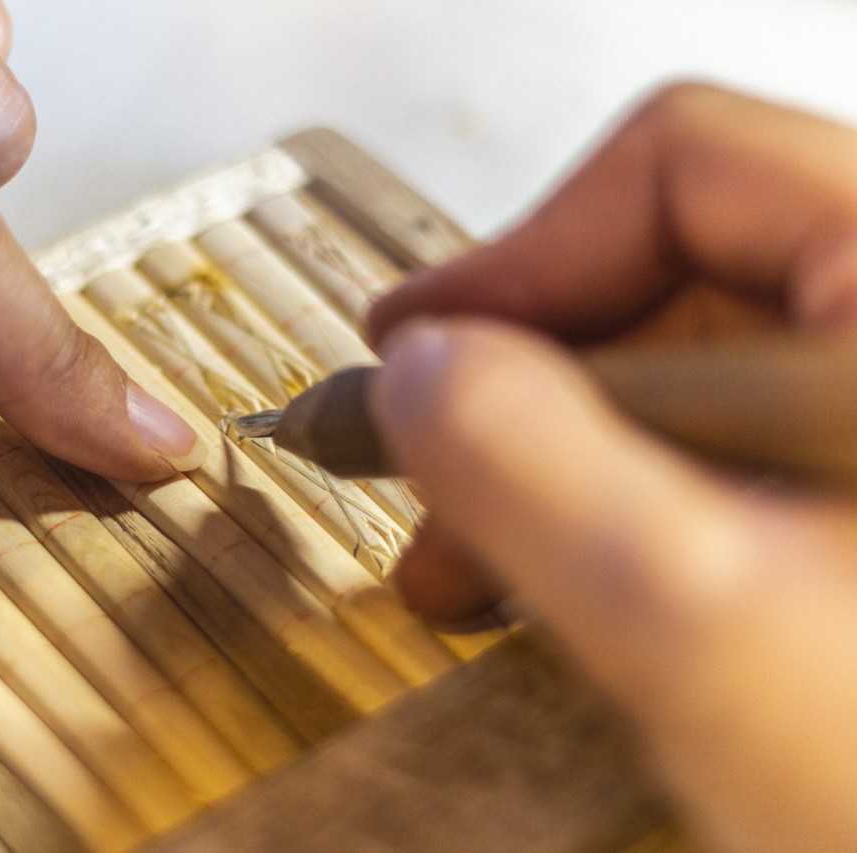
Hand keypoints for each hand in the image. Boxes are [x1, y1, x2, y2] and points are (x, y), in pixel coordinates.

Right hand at [369, 83, 856, 851]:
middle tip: (422, 460)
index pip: (686, 170)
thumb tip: (415, 372)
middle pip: (669, 278)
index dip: (524, 253)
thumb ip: (531, 466)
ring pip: (681, 377)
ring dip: (550, 458)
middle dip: (519, 384)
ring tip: (461, 565)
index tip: (416, 340)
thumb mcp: (696, 615)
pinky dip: (611, 506)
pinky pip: (714, 454)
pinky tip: (548, 581)